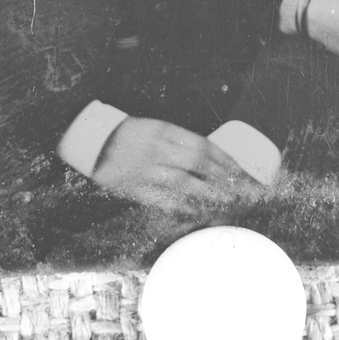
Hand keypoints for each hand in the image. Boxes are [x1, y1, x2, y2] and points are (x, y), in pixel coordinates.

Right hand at [92, 117, 266, 219]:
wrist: (95, 142)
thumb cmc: (132, 135)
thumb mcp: (158, 128)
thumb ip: (181, 141)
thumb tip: (214, 158)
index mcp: (165, 131)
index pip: (203, 145)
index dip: (226, 159)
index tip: (242, 171)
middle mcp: (158, 149)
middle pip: (198, 164)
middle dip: (224, 178)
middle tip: (243, 189)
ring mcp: (146, 170)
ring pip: (183, 183)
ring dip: (208, 194)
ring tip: (228, 202)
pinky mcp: (135, 188)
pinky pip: (162, 200)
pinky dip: (182, 206)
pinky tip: (198, 211)